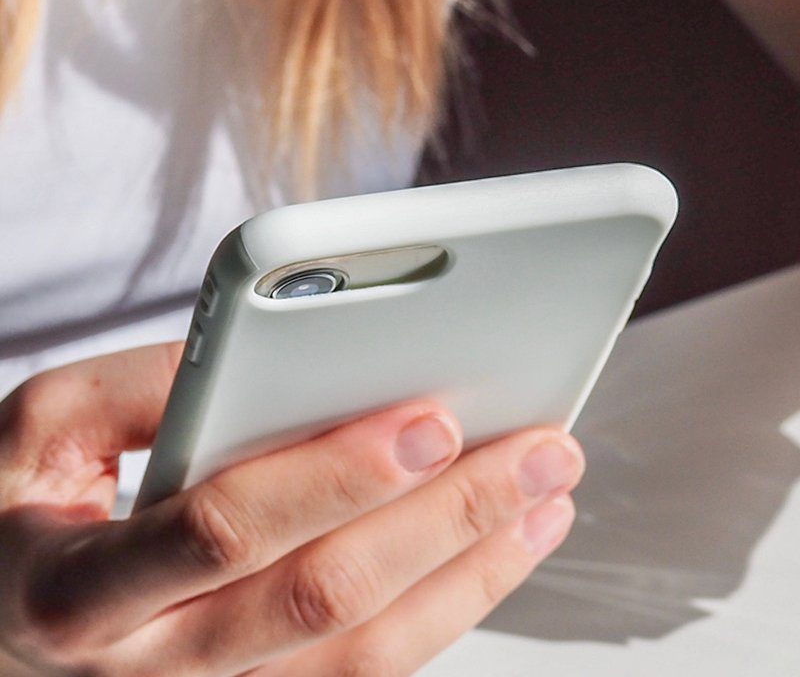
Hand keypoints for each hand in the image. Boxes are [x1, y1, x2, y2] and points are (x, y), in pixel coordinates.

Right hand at [0, 342, 582, 675]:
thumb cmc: (18, 518)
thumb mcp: (37, 433)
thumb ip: (142, 386)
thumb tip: (278, 350)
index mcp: (80, 590)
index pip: (226, 532)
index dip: (336, 477)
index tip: (432, 418)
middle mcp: (150, 669)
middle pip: (325, 598)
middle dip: (448, 519)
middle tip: (541, 450)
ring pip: (366, 654)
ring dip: (476, 570)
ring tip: (551, 493)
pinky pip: (369, 672)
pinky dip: (453, 608)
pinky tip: (506, 546)